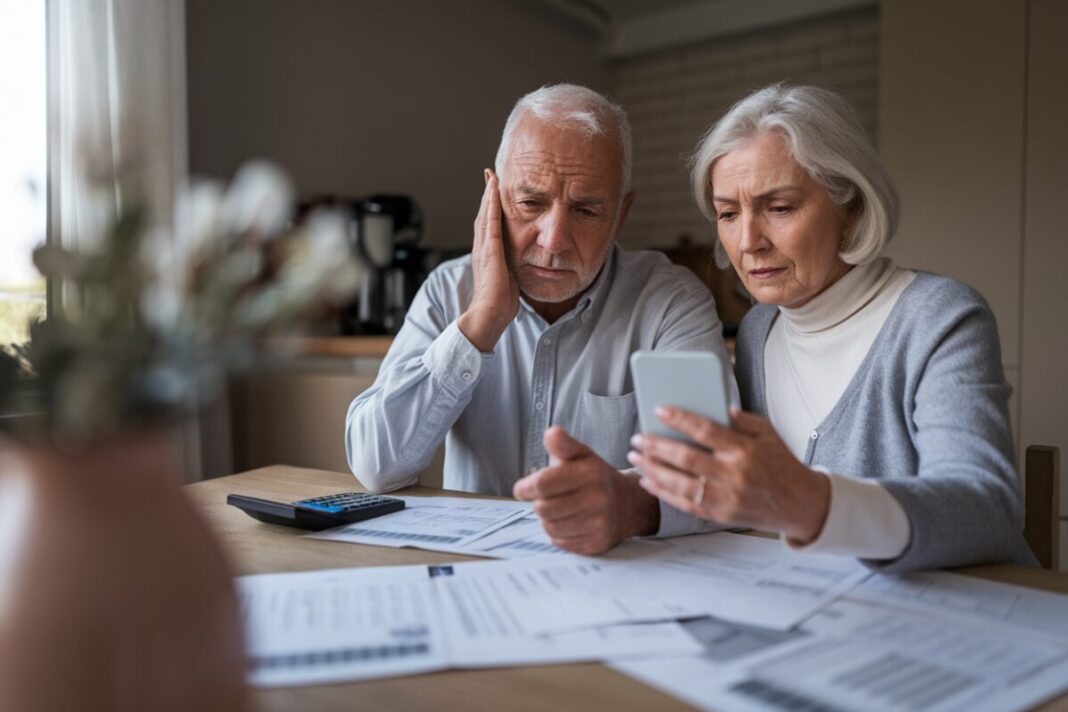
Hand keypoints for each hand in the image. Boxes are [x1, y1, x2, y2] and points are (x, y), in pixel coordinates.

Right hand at [457, 169, 518, 351]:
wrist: (489, 316)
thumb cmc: (499, 303)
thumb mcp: (509, 279)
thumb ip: (512, 268)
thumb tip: (522, 264)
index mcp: (488, 254)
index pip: (489, 224)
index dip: (491, 207)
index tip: (494, 191)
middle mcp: (483, 248)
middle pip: (484, 214)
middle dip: (487, 194)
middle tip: (490, 175)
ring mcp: (484, 249)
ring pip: (485, 215)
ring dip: (488, 195)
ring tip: (491, 177)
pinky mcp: (490, 252)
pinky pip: (490, 223)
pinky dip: (491, 206)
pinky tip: (494, 192)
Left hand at [513, 426, 659, 554]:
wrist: (627, 504)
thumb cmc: (596, 478)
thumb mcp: (581, 455)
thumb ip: (563, 445)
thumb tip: (551, 434)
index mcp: (590, 473)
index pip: (543, 484)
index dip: (525, 488)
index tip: (522, 489)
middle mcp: (598, 498)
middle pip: (543, 509)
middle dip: (539, 503)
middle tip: (547, 498)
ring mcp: (599, 523)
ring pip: (550, 528)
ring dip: (548, 519)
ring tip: (560, 509)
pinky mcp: (597, 543)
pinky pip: (561, 542)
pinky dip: (559, 534)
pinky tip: (570, 522)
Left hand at [628, 407, 830, 542]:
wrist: (799, 504)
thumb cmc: (781, 464)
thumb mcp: (769, 434)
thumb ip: (743, 419)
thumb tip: (719, 406)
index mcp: (746, 450)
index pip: (707, 430)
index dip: (680, 419)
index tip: (659, 410)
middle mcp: (735, 475)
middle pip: (687, 458)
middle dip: (656, 446)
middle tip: (637, 437)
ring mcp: (727, 498)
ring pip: (681, 483)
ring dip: (653, 469)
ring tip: (634, 456)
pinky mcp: (720, 515)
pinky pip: (685, 504)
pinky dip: (663, 492)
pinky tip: (647, 480)